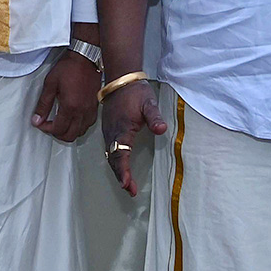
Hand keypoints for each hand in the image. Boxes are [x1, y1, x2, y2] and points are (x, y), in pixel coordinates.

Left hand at [31, 52, 100, 141]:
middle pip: (70, 136)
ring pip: (81, 132)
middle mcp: (82, 111)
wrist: (86, 58)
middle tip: (50, 125)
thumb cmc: (68, 68)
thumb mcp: (50, 84)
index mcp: (70, 107)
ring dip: (70, 131)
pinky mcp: (96, 105)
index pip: (58, 129)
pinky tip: (73, 118)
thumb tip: (36, 120)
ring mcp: (91, 109)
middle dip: (58, 134)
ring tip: (61, 122)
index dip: (47, 129)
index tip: (41, 123)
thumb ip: (43, 104)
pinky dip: (80, 126)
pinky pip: (89, 124)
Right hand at [101, 80, 166, 196]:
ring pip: (110, 156)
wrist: (120, 80)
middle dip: (121, 176)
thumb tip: (161, 130)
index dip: (123, 171)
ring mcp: (108, 132)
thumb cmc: (135, 92)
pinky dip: (115, 161)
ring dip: (118, 171)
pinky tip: (121, 167)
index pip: (120, 155)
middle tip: (130, 190)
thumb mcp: (148, 103)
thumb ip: (154, 117)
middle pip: (113, 160)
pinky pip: (109, 150)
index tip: (127, 184)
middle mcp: (112, 133)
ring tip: (127, 184)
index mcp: (121, 129)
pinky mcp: (109, 130)